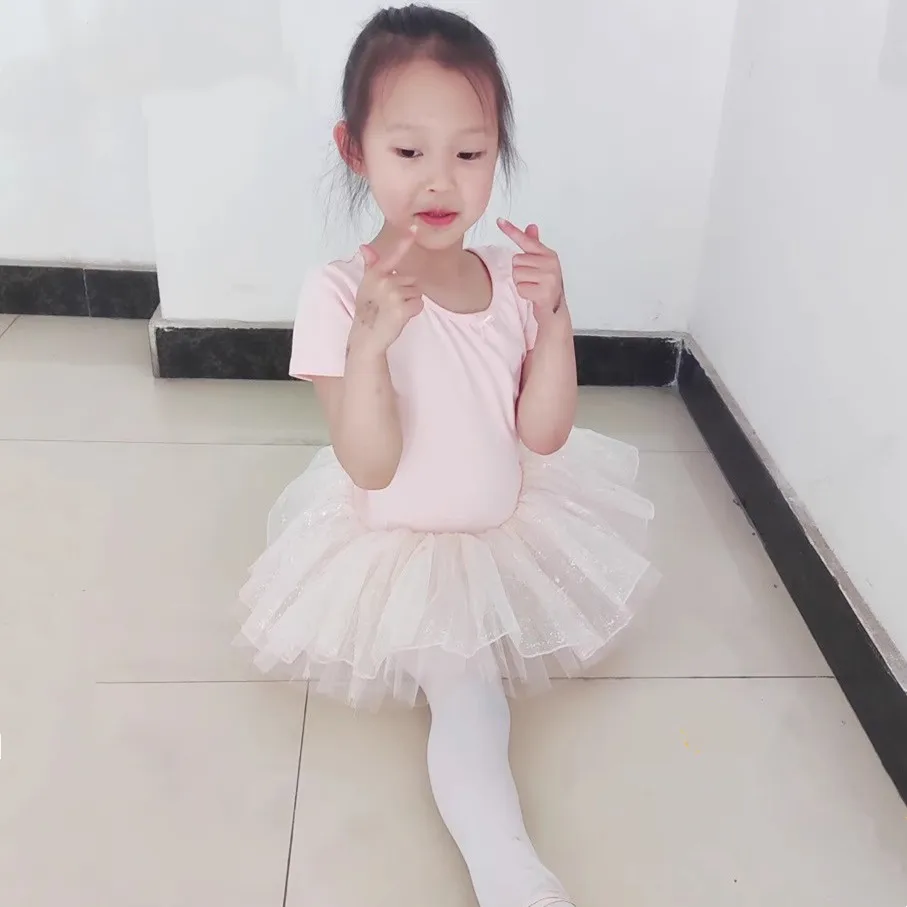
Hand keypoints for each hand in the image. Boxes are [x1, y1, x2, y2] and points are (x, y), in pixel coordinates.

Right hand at [350, 225, 423, 354]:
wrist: (367, 336)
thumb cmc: (368, 309)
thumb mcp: (366, 285)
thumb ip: (371, 265)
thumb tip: (364, 247)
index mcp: (375, 273)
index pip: (393, 256)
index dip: (404, 242)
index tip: (414, 228)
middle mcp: (384, 281)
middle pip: (411, 279)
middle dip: (406, 290)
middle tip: (390, 303)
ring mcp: (393, 295)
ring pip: (416, 292)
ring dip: (410, 301)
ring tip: (394, 310)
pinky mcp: (402, 309)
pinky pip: (419, 304)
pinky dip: (413, 311)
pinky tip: (400, 316)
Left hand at [497, 219, 565, 319]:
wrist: (555, 310)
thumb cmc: (546, 285)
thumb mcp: (541, 264)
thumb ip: (535, 246)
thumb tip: (531, 226)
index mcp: (549, 254)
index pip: (526, 240)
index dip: (511, 231)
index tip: (499, 221)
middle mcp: (550, 263)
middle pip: (516, 261)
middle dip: (519, 272)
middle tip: (532, 280)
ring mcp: (549, 277)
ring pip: (517, 274)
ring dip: (521, 283)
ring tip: (532, 287)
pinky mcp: (544, 292)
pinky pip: (520, 288)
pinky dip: (524, 294)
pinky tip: (533, 296)